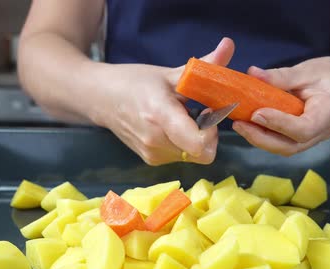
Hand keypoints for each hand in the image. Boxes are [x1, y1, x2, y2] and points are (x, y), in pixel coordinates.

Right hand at [95, 38, 234, 164]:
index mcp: (160, 115)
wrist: (100, 98)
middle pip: (201, 152)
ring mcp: (152, 154)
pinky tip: (170, 126)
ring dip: (194, 138)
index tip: (207, 112)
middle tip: (198, 112)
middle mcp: (156, 141)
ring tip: (179, 117)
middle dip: (207, 134)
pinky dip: (182, 142)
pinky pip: (180, 156)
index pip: (200, 145)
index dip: (212, 132)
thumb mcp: (170, 73)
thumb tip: (229, 45)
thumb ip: (204, 66)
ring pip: (192, 156)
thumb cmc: (136, 82)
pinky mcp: (151, 160)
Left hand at [232, 57, 329, 156]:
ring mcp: (311, 139)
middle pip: (291, 146)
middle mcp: (321, 132)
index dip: (280, 124)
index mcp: (329, 113)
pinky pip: (281, 143)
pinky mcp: (300, 140)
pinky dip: (263, 136)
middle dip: (262, 138)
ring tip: (239, 124)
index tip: (257, 113)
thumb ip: (282, 76)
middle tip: (239, 124)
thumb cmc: (329, 76)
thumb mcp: (308, 70)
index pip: (304, 128)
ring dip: (259, 139)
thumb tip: (253, 74)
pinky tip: (248, 125)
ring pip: (284, 148)